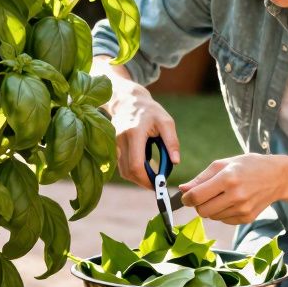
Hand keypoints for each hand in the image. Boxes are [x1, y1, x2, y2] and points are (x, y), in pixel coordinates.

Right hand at [94, 58, 180, 189]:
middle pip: (127, 171)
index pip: (135, 164)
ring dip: (137, 178)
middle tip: (157, 184)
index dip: (146, 179)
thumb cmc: (150, 111)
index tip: (158, 185)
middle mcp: (120, 139)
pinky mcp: (112, 147)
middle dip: (142, 182)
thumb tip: (175, 162)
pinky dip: (132, 171)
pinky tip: (143, 167)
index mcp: (134, 133)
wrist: (128, 101)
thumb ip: (172, 142)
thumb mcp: (166, 122)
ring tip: (152, 175)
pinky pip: (121, 165)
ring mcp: (113, 144)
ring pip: (122, 171)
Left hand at [179, 154, 287, 224]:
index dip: (186, 198)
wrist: (277, 177)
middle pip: (202, 210)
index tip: (186, 196)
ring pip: (212, 217)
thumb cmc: (248, 166)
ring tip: (221, 196)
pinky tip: (231, 202)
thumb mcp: (223, 164)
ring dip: (210, 208)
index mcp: (227, 178)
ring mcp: (243, 209)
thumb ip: (201, 178)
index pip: (197, 196)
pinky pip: (223, 220)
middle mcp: (236, 196)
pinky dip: (222, 213)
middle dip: (197, 204)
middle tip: (204, 196)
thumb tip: (183, 189)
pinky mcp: (247, 218)